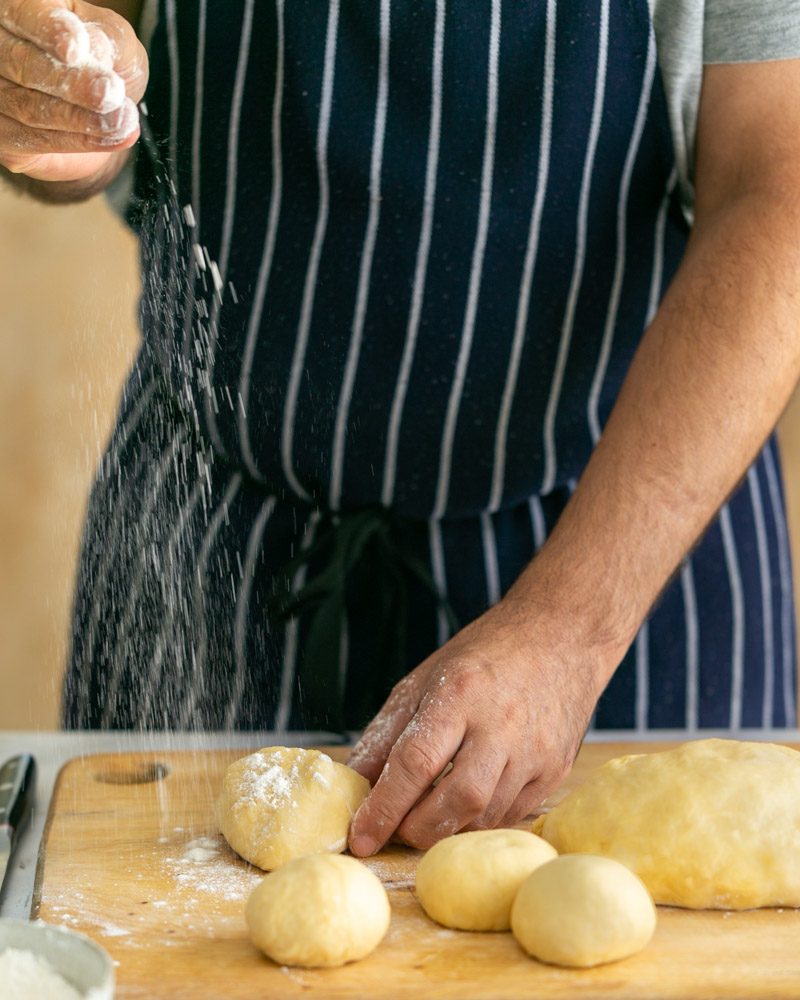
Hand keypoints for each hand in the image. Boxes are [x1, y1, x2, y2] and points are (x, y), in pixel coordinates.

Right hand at [0, 0, 147, 182]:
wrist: (100, 113)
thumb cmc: (103, 65)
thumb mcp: (116, 42)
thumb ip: (110, 40)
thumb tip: (96, 51)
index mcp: (20, 9)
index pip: (24, 15)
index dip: (49, 31)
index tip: (75, 50)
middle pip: (22, 63)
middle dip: (72, 83)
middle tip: (110, 94)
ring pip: (28, 107)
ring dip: (80, 119)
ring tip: (121, 121)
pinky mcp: (2, 133)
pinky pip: (33, 139)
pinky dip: (77, 141)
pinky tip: (111, 138)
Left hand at [347, 593, 604, 854]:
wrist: (559, 638)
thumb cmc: (483, 658)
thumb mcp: (424, 680)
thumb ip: (387, 734)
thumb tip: (354, 783)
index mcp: (460, 693)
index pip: (416, 761)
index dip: (384, 806)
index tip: (361, 837)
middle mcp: (501, 724)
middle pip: (457, 799)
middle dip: (418, 828)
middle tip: (395, 830)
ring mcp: (535, 750)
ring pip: (486, 815)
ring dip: (448, 828)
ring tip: (426, 816)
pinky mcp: (555, 769)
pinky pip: (512, 815)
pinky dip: (479, 820)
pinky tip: (464, 806)